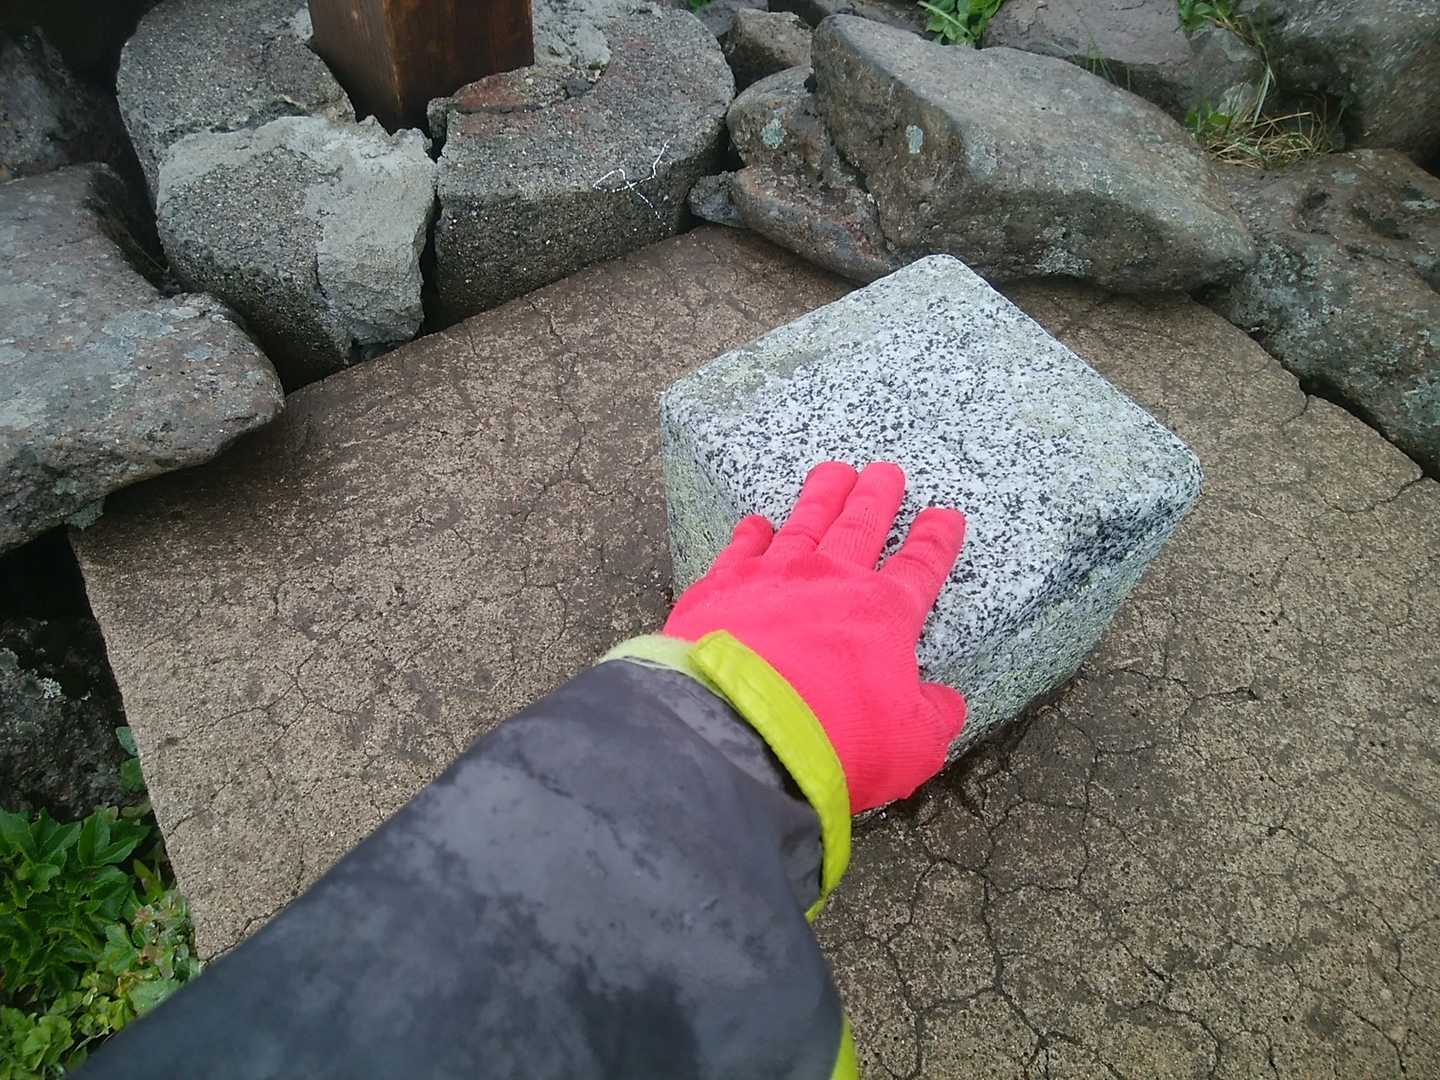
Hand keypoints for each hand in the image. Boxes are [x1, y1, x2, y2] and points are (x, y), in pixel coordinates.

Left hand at [665, 461, 966, 810]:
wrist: (740, 730)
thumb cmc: (834, 741)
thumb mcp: (911, 744)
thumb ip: (934, 717)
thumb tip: (946, 702)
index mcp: (884, 614)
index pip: (920, 567)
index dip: (936, 541)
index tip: (945, 516)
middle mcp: (832, 581)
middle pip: (862, 526)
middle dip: (878, 497)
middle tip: (886, 472)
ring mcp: (775, 576)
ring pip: (807, 522)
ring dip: (823, 496)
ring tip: (834, 472)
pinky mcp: (723, 587)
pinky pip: (743, 548)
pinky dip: (752, 533)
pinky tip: (757, 523)